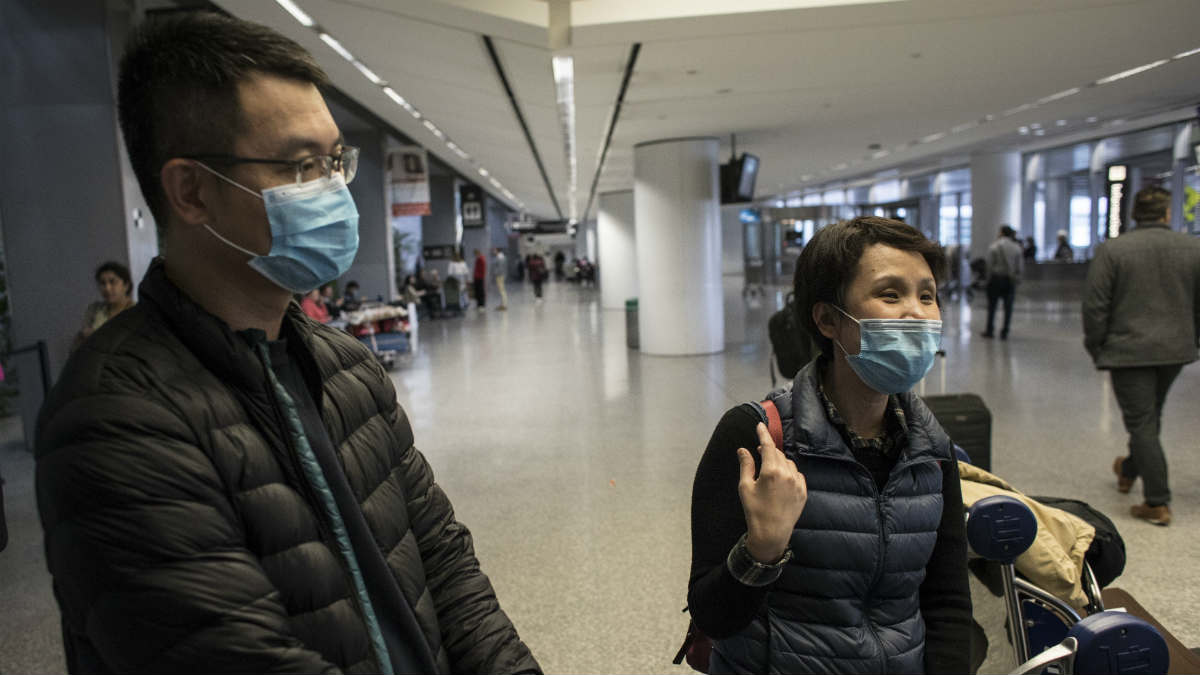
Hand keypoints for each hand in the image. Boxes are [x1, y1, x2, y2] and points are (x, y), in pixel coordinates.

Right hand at [737, 423, 807, 562]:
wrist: (771, 534)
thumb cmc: (754, 511)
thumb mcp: (745, 487)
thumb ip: (746, 465)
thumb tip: (743, 450)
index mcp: (771, 471)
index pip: (768, 445)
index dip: (763, 434)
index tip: (760, 425)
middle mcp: (787, 474)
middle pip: (777, 453)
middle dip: (768, 450)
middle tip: (758, 451)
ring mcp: (798, 483)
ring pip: (788, 463)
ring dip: (778, 461)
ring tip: (769, 469)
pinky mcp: (803, 492)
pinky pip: (796, 474)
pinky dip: (789, 472)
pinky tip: (781, 479)